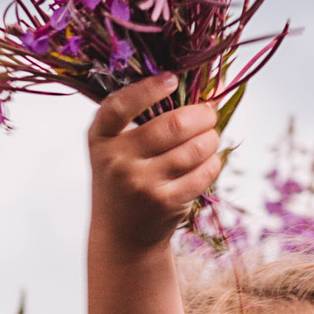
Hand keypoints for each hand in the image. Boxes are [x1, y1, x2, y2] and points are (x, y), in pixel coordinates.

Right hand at [88, 74, 223, 252]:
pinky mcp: (164, 202)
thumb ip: (139, 118)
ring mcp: (141, 184)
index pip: (120, 106)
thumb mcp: (115, 147)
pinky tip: (209, 160)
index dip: (149, 89)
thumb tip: (195, 90)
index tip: (172, 79)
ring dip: (211, 139)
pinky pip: (203, 172)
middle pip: (173, 126)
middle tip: (209, 114)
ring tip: (210, 138)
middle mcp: (116, 161)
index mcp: (100, 138)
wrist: (121, 233)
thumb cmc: (123, 178)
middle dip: (202, 115)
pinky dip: (213, 162)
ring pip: (194, 148)